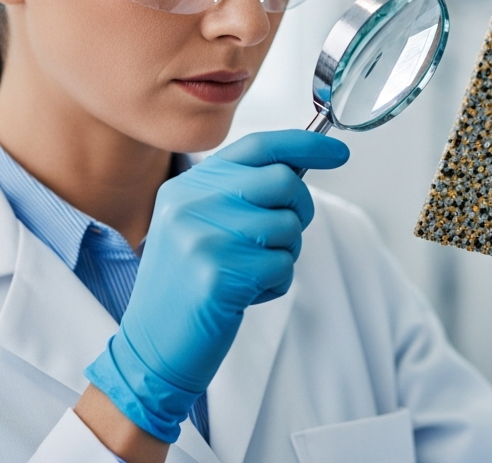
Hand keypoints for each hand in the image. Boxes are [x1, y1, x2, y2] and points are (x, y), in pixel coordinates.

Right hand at [83, 130, 348, 442]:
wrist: (152, 347)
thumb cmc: (188, 288)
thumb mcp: (200, 227)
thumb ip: (240, 194)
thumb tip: (298, 168)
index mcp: (187, 187)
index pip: (257, 146)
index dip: (305, 145)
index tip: (339, 153)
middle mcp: (191, 203)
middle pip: (282, 181)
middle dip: (300, 209)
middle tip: (283, 237)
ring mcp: (203, 237)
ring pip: (287, 226)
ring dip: (283, 254)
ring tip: (248, 274)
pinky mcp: (218, 274)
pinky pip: (282, 265)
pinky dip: (275, 284)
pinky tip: (243, 297)